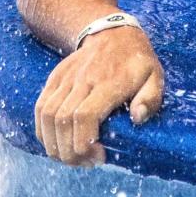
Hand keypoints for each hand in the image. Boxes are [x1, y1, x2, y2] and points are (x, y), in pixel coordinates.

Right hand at [33, 26, 164, 166]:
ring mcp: (66, 79)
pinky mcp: (55, 79)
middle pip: (63, 121)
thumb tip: (137, 119)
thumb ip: (150, 99)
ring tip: (71, 158)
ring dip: (54, 144)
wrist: (111, 32)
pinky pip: (41, 108)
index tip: (99, 157)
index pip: (85, 116)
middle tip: (86, 163)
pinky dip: (42, 131)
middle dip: (70, 151)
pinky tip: (55, 145)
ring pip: (48, 116)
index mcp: (108, 82)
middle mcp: (83, 80)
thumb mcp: (154, 76)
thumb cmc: (136, 61)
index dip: (85, 143)